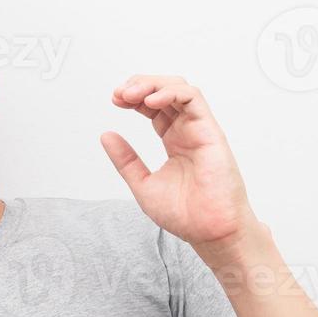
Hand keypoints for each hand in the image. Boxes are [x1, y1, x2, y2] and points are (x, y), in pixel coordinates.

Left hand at [100, 75, 259, 268]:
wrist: (208, 232)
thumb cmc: (185, 215)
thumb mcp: (143, 184)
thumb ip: (126, 160)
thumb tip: (106, 136)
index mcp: (174, 140)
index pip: (153, 106)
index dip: (133, 97)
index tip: (115, 100)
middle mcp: (187, 131)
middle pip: (165, 92)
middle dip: (140, 85)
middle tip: (119, 94)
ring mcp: (200, 129)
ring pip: (179, 89)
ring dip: (153, 84)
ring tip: (131, 94)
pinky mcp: (211, 132)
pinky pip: (193, 99)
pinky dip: (171, 92)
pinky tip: (151, 101)